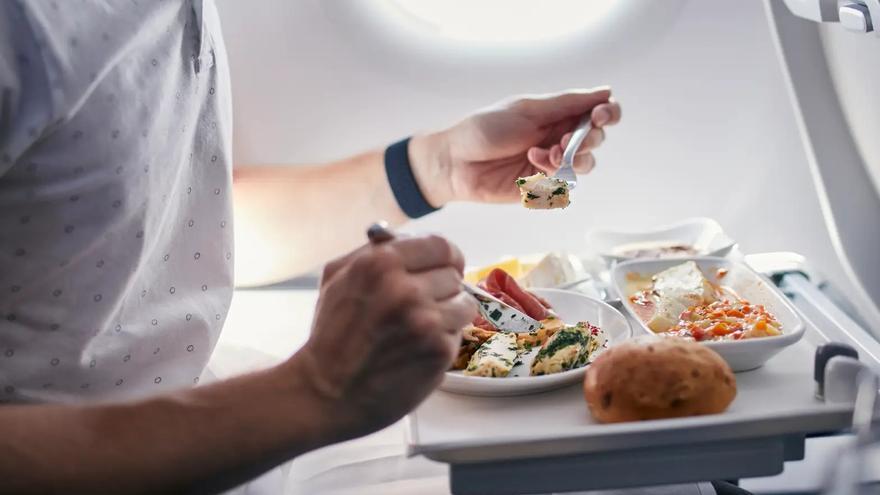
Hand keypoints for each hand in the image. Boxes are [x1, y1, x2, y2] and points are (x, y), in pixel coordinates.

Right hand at [292, 234, 477, 442]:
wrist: (327, 392)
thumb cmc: (332, 335)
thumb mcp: (337, 278)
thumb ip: (373, 251)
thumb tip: (408, 237)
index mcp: (381, 262)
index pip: (441, 246)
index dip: (446, 257)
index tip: (445, 266)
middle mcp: (405, 288)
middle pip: (454, 274)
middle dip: (442, 288)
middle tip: (421, 306)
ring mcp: (425, 320)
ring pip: (464, 303)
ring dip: (448, 315)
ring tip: (420, 328)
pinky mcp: (438, 349)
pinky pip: (459, 333)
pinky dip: (444, 340)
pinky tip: (418, 349)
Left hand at [410, 87, 621, 204]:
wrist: (456, 162)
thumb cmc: (485, 130)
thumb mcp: (527, 110)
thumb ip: (566, 104)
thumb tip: (605, 91)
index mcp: (557, 114)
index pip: (597, 112)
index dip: (608, 113)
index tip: (601, 115)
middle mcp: (558, 138)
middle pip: (596, 140)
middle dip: (588, 139)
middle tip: (565, 139)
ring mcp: (551, 164)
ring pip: (586, 164)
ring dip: (572, 158)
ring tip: (545, 154)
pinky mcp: (542, 187)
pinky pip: (565, 185)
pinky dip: (554, 175)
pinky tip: (532, 165)